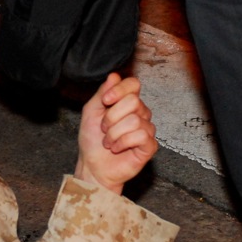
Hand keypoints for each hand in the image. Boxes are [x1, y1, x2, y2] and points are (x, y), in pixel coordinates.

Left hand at [73, 73, 157, 194]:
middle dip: (112, 117)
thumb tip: (114, 76)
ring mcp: (146, 129)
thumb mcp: (91, 111)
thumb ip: (102, 93)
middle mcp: (140, 113)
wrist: (92, 166)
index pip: (133, 84)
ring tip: (109, 142)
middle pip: (133, 101)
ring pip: (134, 120)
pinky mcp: (150, 145)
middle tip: (104, 129)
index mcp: (127, 102)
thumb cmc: (92, 140)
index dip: (118, 90)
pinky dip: (122, 143)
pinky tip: (117, 148)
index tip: (105, 101)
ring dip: (114, 133)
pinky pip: (141, 135)